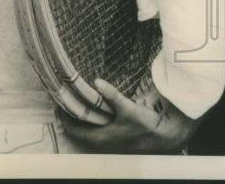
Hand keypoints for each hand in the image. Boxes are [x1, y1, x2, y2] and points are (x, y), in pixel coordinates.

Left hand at [60, 79, 197, 153]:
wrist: (167, 137)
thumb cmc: (147, 126)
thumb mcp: (129, 109)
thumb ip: (112, 96)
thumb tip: (96, 81)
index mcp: (101, 139)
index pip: (72, 129)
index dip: (62, 115)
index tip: (56, 101)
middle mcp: (102, 144)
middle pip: (78, 131)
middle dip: (70, 116)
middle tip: (63, 99)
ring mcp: (110, 144)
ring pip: (88, 132)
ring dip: (81, 119)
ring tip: (75, 102)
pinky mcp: (117, 140)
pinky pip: (97, 131)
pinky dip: (91, 122)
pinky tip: (94, 111)